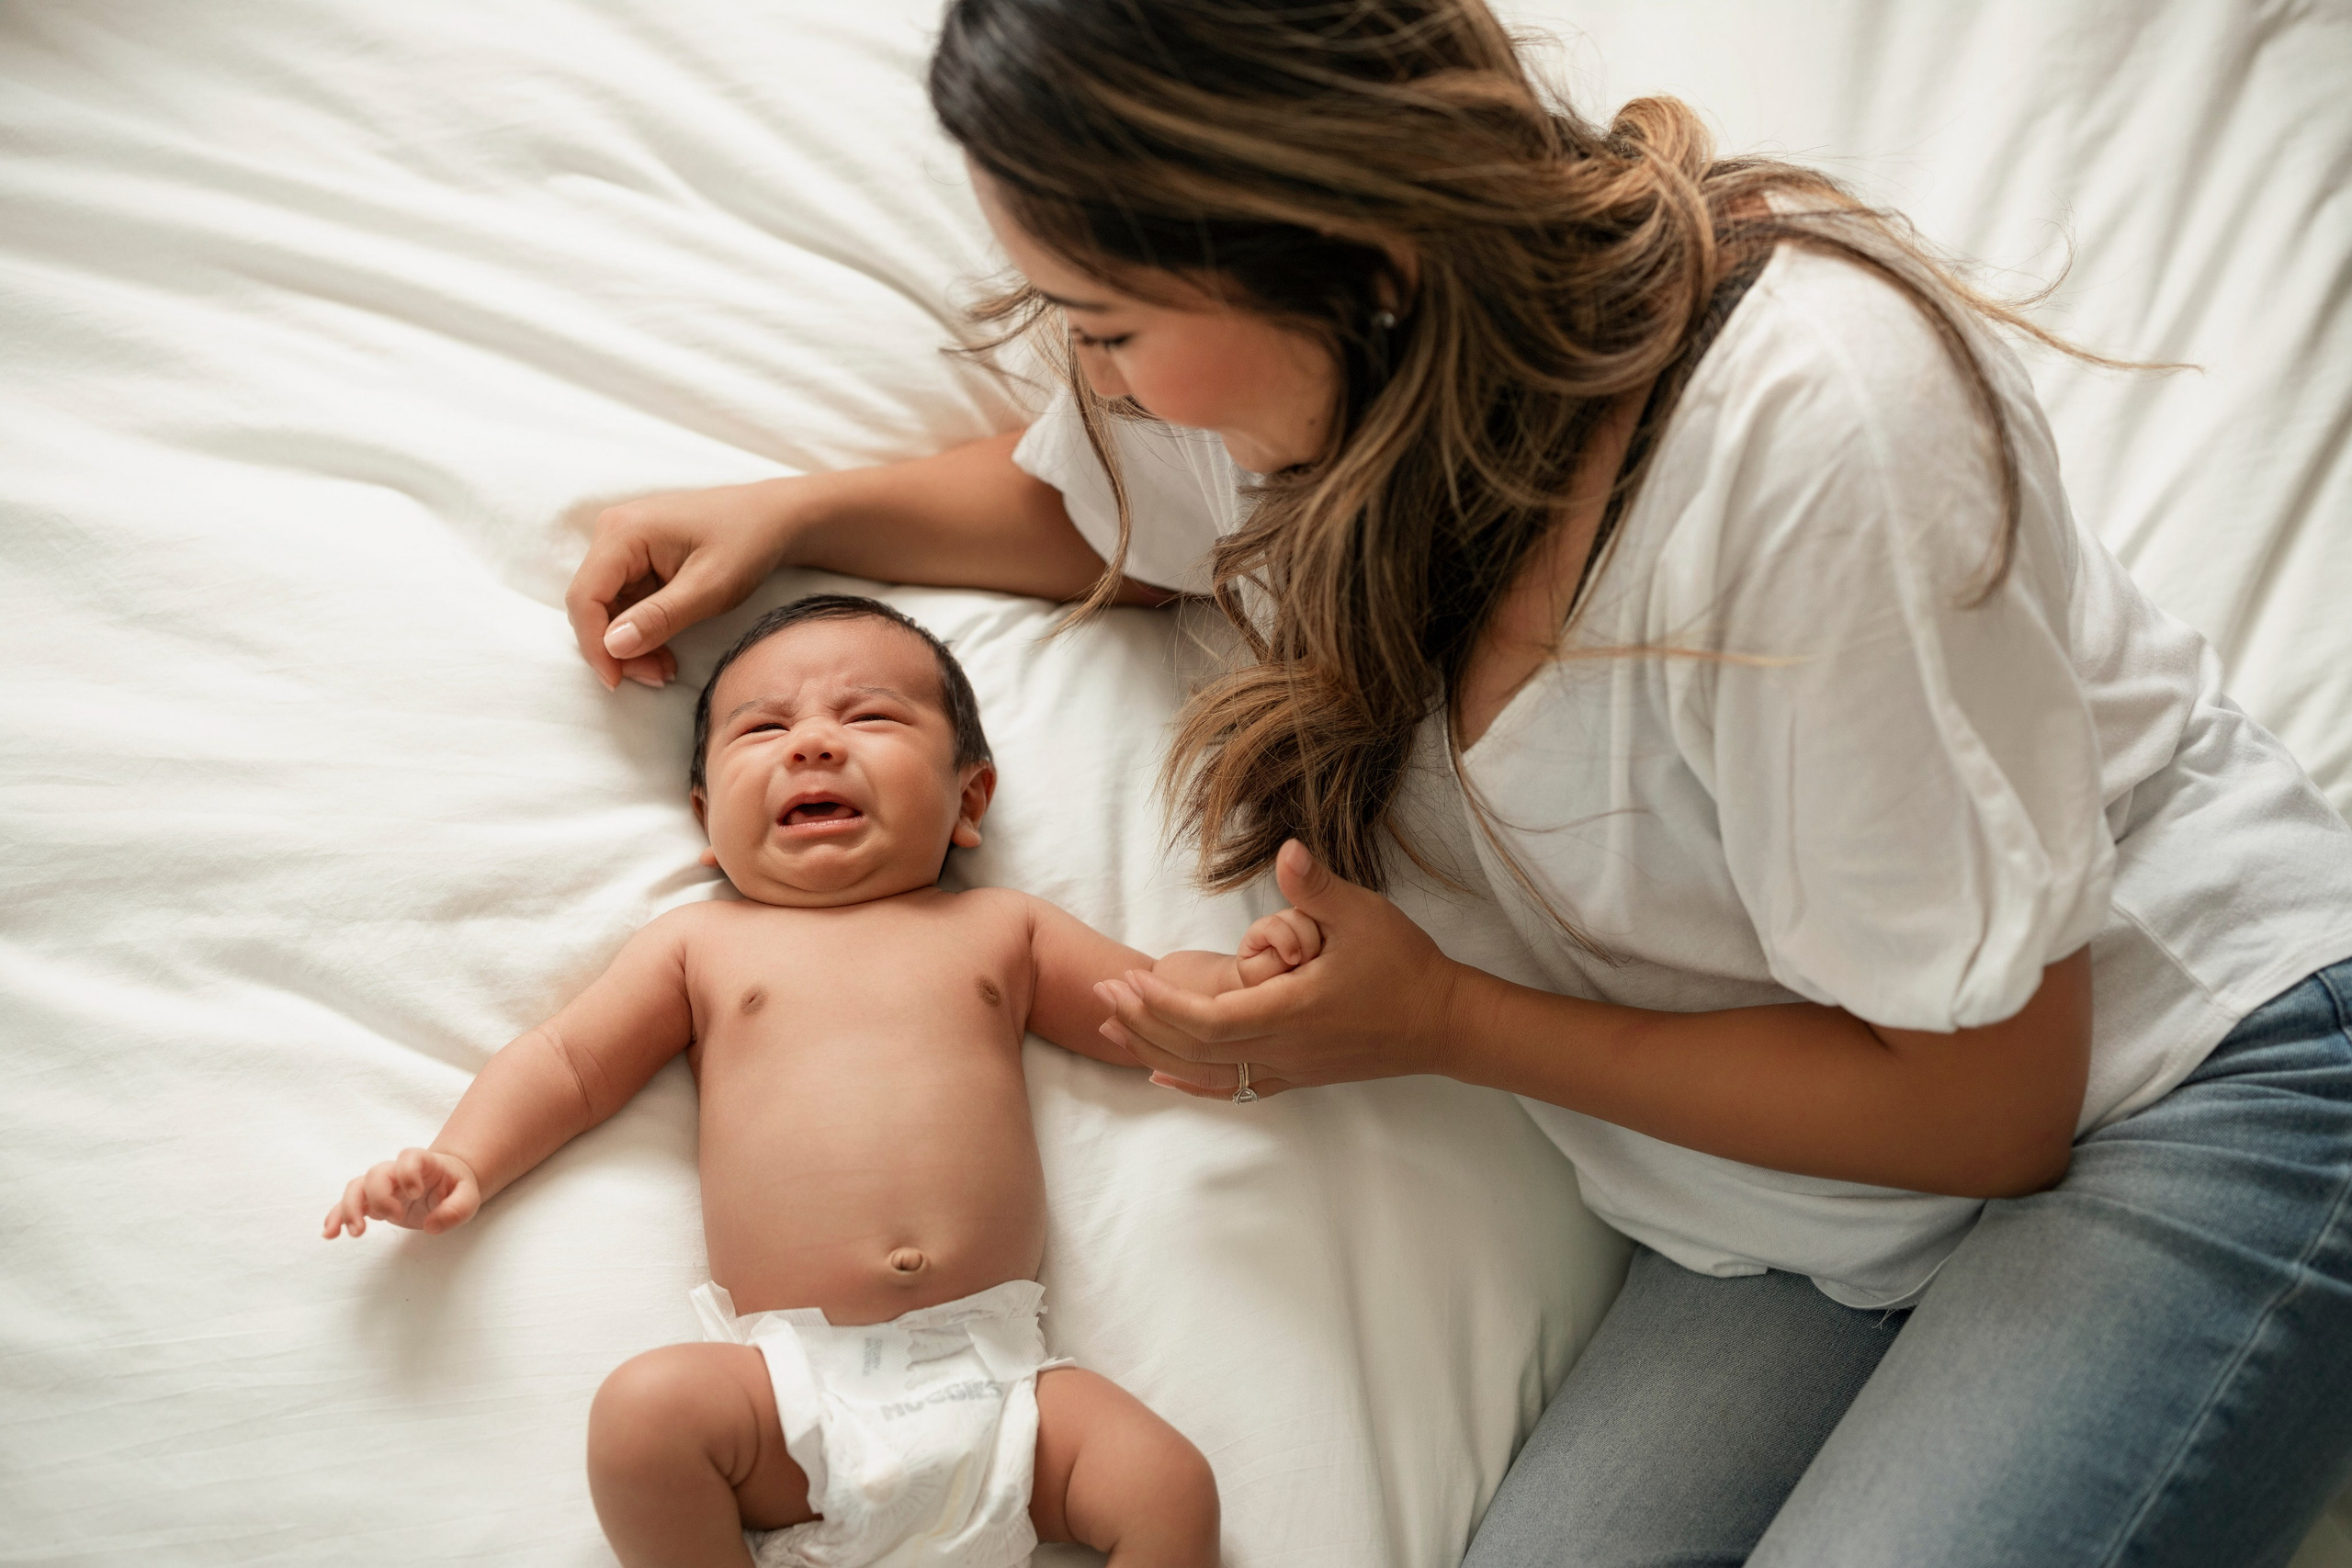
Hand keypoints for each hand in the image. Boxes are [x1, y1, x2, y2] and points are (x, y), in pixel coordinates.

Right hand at [322, 1148, 481, 1238]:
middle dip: (380, 1196)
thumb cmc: (455, 1188)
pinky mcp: (372, 1202)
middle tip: (395, 1216)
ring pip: (356, 1187)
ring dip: (350, 1209)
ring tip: (357, 1232)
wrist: (445, 1184)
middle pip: (376, 1174)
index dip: (407, 1172)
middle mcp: (397, 1171)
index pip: (409, 1157)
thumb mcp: (468, 1198)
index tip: (415, 1193)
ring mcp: (382, 1186)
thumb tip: (431, 1226)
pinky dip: (336, 1218)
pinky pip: (347, 1205)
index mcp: (424, 1163)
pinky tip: (330, 1234)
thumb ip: (456, 1210)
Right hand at [565, 479, 806, 689]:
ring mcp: (623, 546)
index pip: (584, 598)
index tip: (618, 682)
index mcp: (622, 532)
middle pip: (591, 606)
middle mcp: (613, 533)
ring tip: (667, 668)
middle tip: (657, 677)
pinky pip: (624, 604)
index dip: (594, 645)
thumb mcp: (709, 588)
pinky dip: (642, 631)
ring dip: (631, 645)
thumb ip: (660, 617)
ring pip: (607, 610)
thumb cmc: (747, 543)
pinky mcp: (636, 559)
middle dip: (617, 649)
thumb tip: (613, 645)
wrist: (773, 519)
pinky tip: (666, 650)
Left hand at [1098, 841, 1461, 1100]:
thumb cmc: (1404, 966)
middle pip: (1194, 1048)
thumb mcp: (1363, 914)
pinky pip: (1230, 1088)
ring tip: (1111, 1029)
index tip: (1129, 979)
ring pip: (1205, 1073)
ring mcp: (1287, 1069)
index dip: (1161, 1004)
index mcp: (1291, 1013)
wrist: (1442, 1024)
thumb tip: (1286, 849)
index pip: (1208, 1020)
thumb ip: (1316, 886)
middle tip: (1102, 992)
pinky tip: (1160, 1076)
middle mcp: (1282, 1051)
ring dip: (1154, 1051)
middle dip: (1142, 1022)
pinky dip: (1188, 1082)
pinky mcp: (1295, 1076)